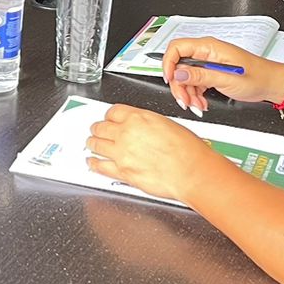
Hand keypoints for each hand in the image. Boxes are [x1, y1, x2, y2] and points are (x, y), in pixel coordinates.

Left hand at [84, 103, 219, 205]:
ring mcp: (122, 153)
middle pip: (101, 127)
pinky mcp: (122, 172)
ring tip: (91, 143)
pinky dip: (93, 163)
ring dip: (92, 143)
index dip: (109, 116)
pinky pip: (99, 166)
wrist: (192, 172)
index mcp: (138, 118)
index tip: (108, 119)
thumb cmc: (188, 150)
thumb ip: (147, 124)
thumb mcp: (168, 124)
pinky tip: (91, 162)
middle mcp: (126, 133)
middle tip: (97, 130)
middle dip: (98, 128)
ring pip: (96, 144)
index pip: (113, 111)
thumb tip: (140, 127)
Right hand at [159, 37, 283, 114]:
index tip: (170, 80)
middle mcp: (206, 52)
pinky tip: (201, 103)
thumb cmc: (257, 77)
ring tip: (197, 106)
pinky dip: (195, 95)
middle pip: (179, 66)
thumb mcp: (226, 79)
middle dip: (180, 85)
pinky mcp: (210, 72)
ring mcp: (208, 62)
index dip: (169, 63)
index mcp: (209, 47)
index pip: (177, 48)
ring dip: (188, 94)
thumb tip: (179, 74)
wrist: (271, 83)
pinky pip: (194, 82)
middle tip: (185, 101)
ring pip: (185, 77)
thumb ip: (201, 75)